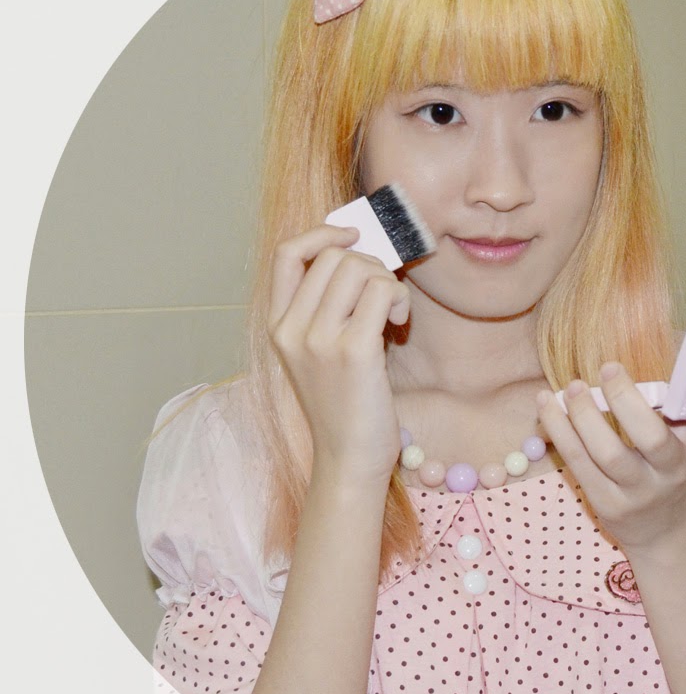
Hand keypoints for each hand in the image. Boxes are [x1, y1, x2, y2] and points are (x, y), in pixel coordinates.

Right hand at [268, 224, 409, 487]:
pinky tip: (399, 325)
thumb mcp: (321, 352)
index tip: (353, 236)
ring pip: (360, 268)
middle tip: (384, 296)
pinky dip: (399, 299)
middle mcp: (291, 329)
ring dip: (388, 281)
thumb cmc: (345, 404)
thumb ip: (328, 307)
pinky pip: (383, 292)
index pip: (287, 254)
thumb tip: (361, 254)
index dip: (322, 234)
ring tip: (392, 314)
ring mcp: (319, 339)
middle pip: (334, 256)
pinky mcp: (353, 351)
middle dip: (370, 264)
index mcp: (278, 326)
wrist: (349, 459)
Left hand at [536, 363, 685, 554]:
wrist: (663, 531)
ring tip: (571, 387)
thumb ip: (674, 404)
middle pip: (653, 439)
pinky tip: (545, 405)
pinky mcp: (607, 504)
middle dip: (626, 401)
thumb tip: (647, 353)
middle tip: (609, 368)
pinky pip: (578, 464)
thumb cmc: (669, 466)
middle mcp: (672, 471)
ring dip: (583, 416)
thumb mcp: (685, 437)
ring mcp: (638, 492)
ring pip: (608, 454)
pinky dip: (559, 431)